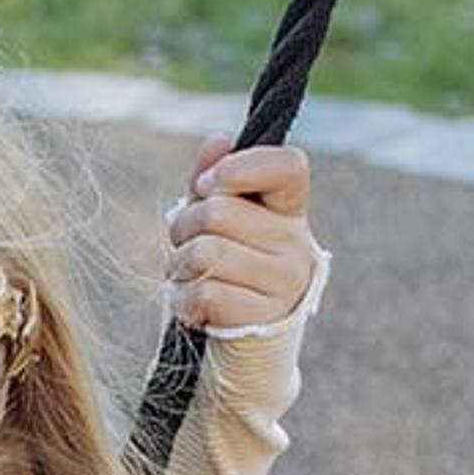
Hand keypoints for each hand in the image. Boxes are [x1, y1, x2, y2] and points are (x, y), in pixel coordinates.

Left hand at [165, 139, 316, 334]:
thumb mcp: (217, 217)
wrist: (243, 333)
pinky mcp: (261, 316)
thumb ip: (214, 177)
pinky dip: (182, 298)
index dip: (241, 166)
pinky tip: (192, 302)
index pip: (288, 166)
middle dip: (183, 226)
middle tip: (184, 242)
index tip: (210, 183)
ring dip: (178, 265)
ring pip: (205, 253)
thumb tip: (218, 140)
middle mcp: (295, 241)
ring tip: (186, 273)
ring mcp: (284, 280)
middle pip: (218, 212)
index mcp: (289, 209)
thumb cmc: (226, 263)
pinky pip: (203, 293)